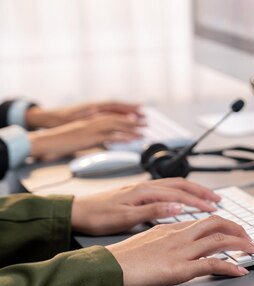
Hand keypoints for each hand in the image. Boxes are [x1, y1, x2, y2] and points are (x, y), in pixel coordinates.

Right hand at [28, 113, 145, 160]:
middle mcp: (91, 120)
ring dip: (132, 126)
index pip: (111, 113)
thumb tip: (105, 141)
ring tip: (144, 129)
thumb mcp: (80, 137)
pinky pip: (110, 135)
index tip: (137, 115)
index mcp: (89, 119)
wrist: (45, 140)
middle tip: (146, 121)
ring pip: (116, 124)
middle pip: (117, 117)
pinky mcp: (90, 136)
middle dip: (132, 119)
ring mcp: (91, 127)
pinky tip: (133, 138)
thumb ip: (93, 137)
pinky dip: (123, 136)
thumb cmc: (59, 141)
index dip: (124, 114)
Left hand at [71, 178, 221, 235]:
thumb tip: (179, 206)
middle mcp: (145, 186)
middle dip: (201, 192)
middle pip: (181, 184)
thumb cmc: (97, 216)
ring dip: (192, 190)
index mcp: (145, 191)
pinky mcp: (137, 192)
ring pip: (174, 184)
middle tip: (217, 200)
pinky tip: (182, 198)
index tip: (214, 208)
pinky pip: (166, 188)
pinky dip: (180, 192)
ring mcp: (142, 188)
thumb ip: (154, 211)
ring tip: (206, 197)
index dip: (199, 201)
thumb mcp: (126, 218)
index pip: (180, 194)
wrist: (75, 211)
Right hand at [106, 216, 253, 285]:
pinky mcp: (180, 268)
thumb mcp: (145, 240)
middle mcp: (179, 235)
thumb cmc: (122, 258)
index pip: (203, 221)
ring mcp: (181, 250)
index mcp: (170, 227)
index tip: (233, 229)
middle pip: (216, 224)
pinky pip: (213, 264)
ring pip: (220, 241)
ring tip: (253, 250)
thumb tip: (175, 241)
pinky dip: (230, 267)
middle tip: (249, 237)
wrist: (107, 268)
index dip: (222, 224)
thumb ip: (164, 237)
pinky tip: (240, 271)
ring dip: (241, 245)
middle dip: (237, 229)